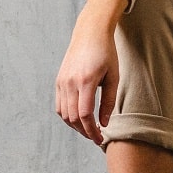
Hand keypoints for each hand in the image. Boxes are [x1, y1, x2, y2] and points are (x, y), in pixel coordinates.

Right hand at [54, 0, 125, 144]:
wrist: (90, 34)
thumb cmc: (106, 53)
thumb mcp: (113, 77)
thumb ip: (108, 101)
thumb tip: (103, 123)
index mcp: (86, 81)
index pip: (84, 114)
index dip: (92, 130)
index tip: (100, 138)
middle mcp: (70, 83)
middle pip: (72, 117)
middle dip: (84, 131)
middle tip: (96, 137)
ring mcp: (61, 82)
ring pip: (64, 114)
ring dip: (75, 126)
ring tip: (88, 130)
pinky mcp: (58, 81)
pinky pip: (60, 105)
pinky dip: (67, 116)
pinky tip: (79, 119)